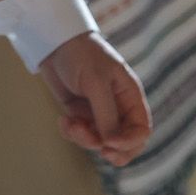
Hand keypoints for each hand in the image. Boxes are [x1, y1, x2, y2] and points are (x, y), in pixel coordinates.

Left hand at [38, 32, 151, 166]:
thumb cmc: (82, 55)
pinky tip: (62, 120)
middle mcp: (117, 107)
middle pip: (124, 143)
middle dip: (111, 150)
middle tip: (100, 151)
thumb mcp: (96, 82)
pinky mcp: (79, 114)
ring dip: (84, 139)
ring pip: (99, 142)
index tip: (110, 143)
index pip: (141, 130)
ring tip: (70, 124)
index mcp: (130, 96)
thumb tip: (111, 143)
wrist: (54, 42)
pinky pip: (80, 135)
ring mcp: (98, 112)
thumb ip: (106, 113)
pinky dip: (71, 133)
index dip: (130, 143)